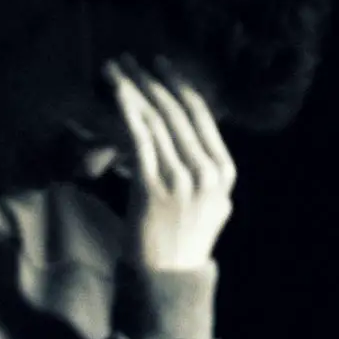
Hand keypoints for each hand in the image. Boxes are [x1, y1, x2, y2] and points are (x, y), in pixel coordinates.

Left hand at [103, 54, 236, 271]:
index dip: (178, 85)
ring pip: (156, 120)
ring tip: (114, 69)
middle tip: (129, 58)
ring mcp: (182, 179)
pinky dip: (126, 111)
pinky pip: (139, 138)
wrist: (166, 280)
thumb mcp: (211, 206)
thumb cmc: (181, 243)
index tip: (160, 64)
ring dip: (133, 89)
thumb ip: (207, 175)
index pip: (201, 116)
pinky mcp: (154, 188)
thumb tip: (192, 144)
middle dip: (151, 80)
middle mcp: (208, 171)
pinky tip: (115, 94)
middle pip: (176, 111)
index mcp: (224, 172)